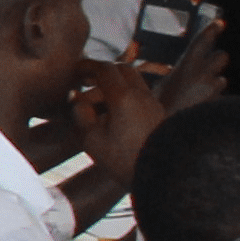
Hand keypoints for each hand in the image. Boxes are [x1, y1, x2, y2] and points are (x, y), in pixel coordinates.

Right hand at [64, 56, 173, 175]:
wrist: (164, 174)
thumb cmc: (125, 159)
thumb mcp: (93, 140)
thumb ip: (82, 115)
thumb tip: (76, 99)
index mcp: (123, 97)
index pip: (104, 69)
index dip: (87, 66)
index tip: (75, 70)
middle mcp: (141, 95)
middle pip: (122, 70)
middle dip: (103, 73)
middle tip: (87, 83)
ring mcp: (153, 104)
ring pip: (133, 83)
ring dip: (115, 86)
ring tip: (99, 105)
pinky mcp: (159, 116)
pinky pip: (140, 97)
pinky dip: (126, 98)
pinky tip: (116, 116)